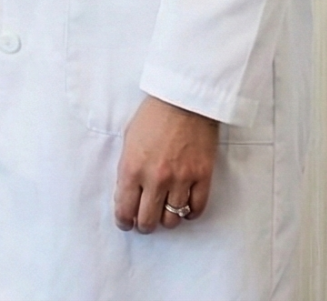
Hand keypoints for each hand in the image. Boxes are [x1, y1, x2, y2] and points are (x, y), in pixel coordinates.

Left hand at [113, 95, 218, 231]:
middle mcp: (155, 178)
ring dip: (167, 220)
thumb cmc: (153, 115)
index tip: (126, 223)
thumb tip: (127, 193)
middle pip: (148, 220)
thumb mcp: (129, 140)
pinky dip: (190, 213)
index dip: (124, 221)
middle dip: (144, 225)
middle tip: (145, 222)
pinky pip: (197, 208)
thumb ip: (128, 168)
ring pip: (173, 218)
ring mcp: (181, 179)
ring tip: (164, 213)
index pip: (125, 209)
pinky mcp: (202, 176)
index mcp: (132, 168)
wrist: (184, 100)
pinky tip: (184, 209)